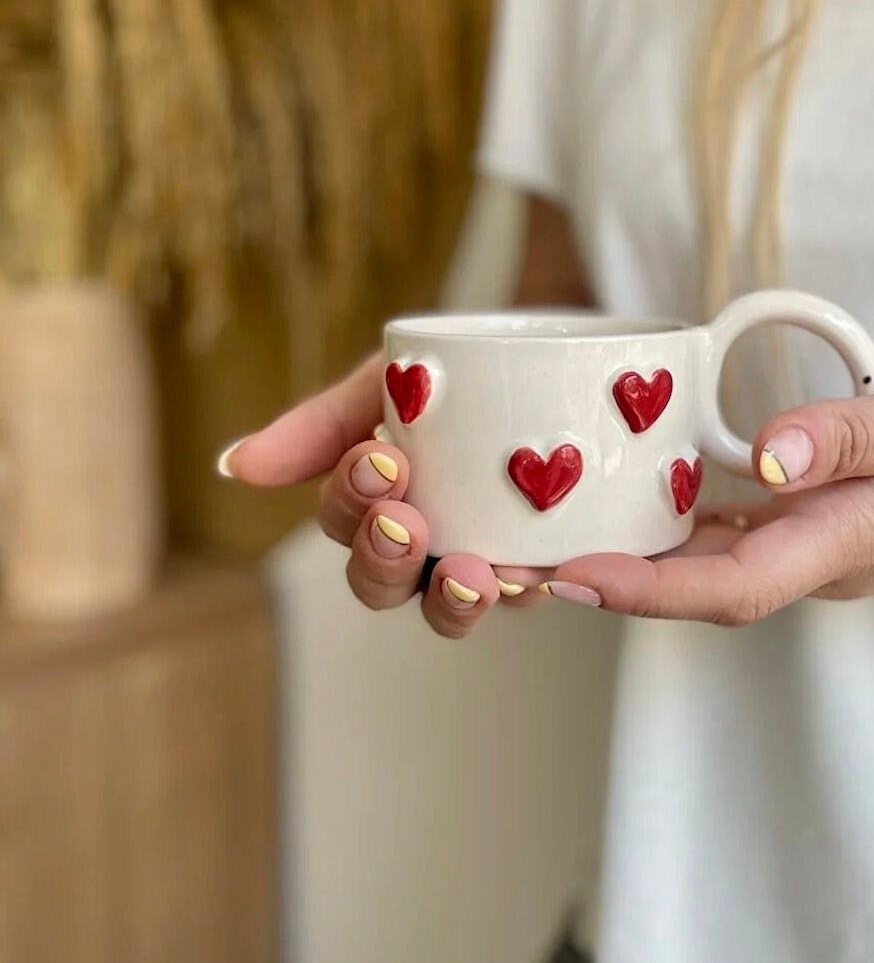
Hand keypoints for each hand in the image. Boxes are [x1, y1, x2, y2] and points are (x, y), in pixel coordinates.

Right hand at [220, 354, 544, 638]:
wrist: (551, 354)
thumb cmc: (456, 375)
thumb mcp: (387, 381)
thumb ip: (321, 424)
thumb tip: (233, 465)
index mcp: (376, 504)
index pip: (344, 522)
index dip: (351, 502)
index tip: (380, 458)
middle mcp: (421, 546)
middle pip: (382, 582)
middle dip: (384, 558)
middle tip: (405, 522)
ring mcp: (480, 562)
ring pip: (448, 609)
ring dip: (450, 600)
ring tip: (471, 575)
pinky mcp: (546, 568)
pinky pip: (531, 596)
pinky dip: (530, 590)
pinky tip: (541, 576)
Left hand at [537, 376, 873, 624]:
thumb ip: (854, 440)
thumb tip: (764, 455)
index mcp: (847, 541)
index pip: (728, 584)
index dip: (644, 588)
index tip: (571, 578)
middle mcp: (821, 559)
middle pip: (699, 586)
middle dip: (612, 581)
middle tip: (523, 561)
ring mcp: (822, 549)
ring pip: (712, 566)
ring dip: (635, 558)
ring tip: (555, 535)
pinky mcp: (826, 528)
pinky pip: (739, 539)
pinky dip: (682, 529)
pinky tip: (644, 498)